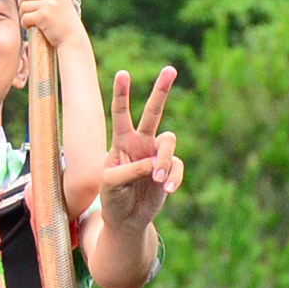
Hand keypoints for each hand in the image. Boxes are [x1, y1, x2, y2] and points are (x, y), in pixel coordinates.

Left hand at [18, 0, 87, 53]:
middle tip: (28, 12)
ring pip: (24, 5)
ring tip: (32, 22)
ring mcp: (50, 4)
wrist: (73, 41)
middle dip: (23, 3)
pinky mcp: (44, 16)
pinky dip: (25, 24)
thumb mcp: (61, 4)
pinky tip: (32, 27)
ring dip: (24, 15)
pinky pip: (25, 17)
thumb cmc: (64, 25)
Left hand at [95, 66, 183, 228]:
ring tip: (157, 179)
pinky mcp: (169, 169)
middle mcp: (140, 142)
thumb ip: (131, 170)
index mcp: (121, 141)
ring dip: (164, 160)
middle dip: (162, 90)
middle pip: (154, 111)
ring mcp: (156, 155)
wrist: (127, 219)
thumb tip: (155, 164)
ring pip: (169, 141)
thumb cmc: (113, 198)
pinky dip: (173, 178)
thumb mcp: (112, 184)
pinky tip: (167, 190)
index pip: (120, 112)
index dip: (122, 94)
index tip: (123, 73)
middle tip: (170, 69)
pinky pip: (176, 166)